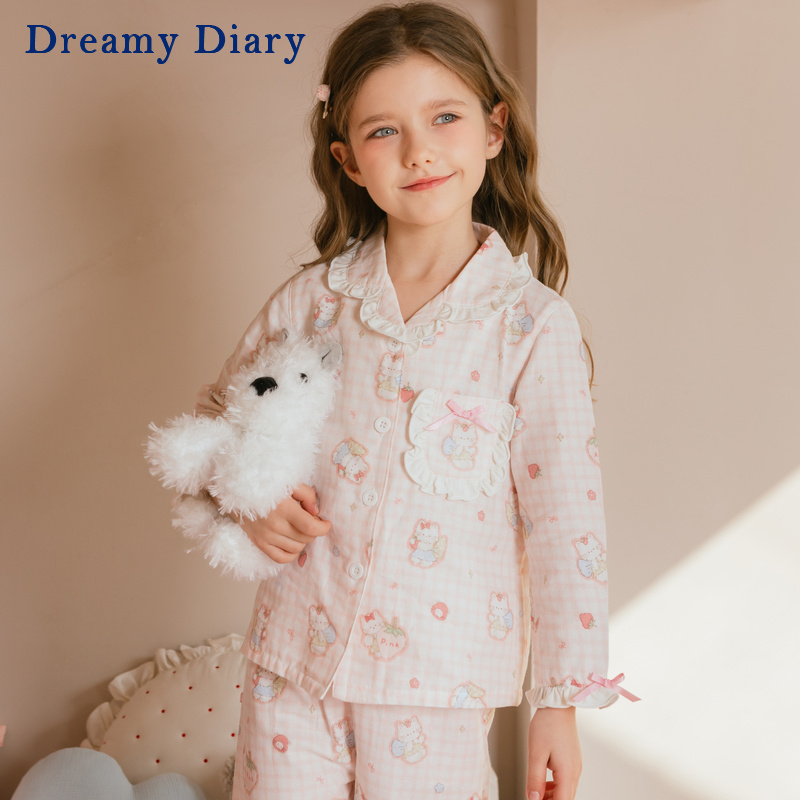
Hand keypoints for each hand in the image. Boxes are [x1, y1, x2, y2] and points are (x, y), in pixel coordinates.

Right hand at [211, 484, 331, 563]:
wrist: (236, 490)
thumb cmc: (265, 485)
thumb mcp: (289, 482)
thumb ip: (307, 495)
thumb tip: (316, 512)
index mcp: (284, 509)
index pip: (311, 527)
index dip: (323, 528)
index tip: (326, 523)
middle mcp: (275, 526)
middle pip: (306, 538)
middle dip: (314, 531)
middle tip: (311, 521)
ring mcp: (265, 537)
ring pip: (297, 548)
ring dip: (304, 540)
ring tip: (300, 529)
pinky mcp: (258, 543)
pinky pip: (281, 558)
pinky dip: (292, 554)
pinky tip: (293, 543)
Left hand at [526, 707, 581, 799]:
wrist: (557, 705)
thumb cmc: (547, 725)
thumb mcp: (536, 753)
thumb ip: (535, 779)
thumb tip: (533, 799)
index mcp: (568, 772)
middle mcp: (575, 771)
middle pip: (565, 798)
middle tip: (533, 797)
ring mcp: (575, 765)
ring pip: (565, 790)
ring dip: (551, 795)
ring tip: (535, 791)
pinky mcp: (572, 759)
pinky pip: (565, 779)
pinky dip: (554, 785)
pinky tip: (542, 781)